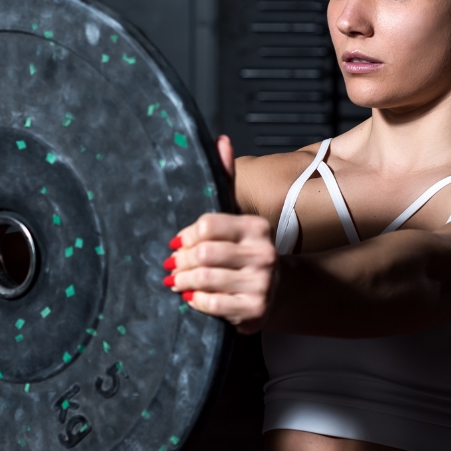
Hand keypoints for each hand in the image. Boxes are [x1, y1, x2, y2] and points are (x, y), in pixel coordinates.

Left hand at [163, 136, 277, 332]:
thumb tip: (220, 140)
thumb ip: (225, 180)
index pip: (207, 224)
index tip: (177, 242)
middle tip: (172, 264)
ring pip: (204, 279)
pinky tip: (193, 296)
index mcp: (256, 226)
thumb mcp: (236, 218)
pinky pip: (211, 303)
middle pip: (202, 253)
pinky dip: (195, 300)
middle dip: (180, 260)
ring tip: (177, 280)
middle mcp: (263, 253)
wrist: (278, 291)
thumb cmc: (246, 252)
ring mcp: (261, 283)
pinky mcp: (254, 309)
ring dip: (183, 280)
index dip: (186, 235)